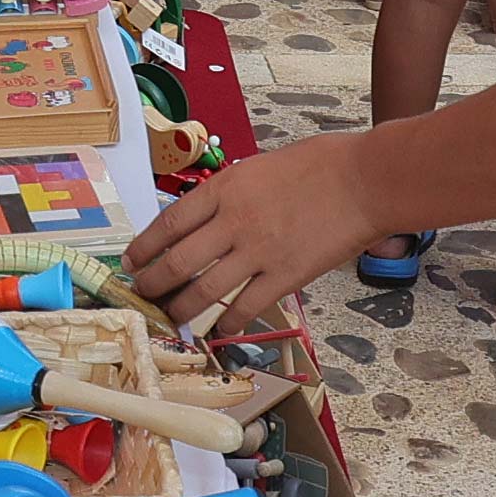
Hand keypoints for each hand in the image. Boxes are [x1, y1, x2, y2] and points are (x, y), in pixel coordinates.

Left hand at [125, 130, 388, 333]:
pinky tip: (219, 332)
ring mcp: (257, 252)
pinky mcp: (284, 277)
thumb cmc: (319, 164)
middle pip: (177, 263)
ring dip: (181, 310)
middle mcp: (233, 223)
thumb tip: (208, 218)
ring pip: (204, 292)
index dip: (143, 247)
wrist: (364, 181)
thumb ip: (231, 193)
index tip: (131, 261)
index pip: (168, 224)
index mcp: (224, 189)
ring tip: (171, 319)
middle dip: (152, 284)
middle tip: (142, 295)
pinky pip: (245, 308)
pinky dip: (227, 324)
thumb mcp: (260, 167)